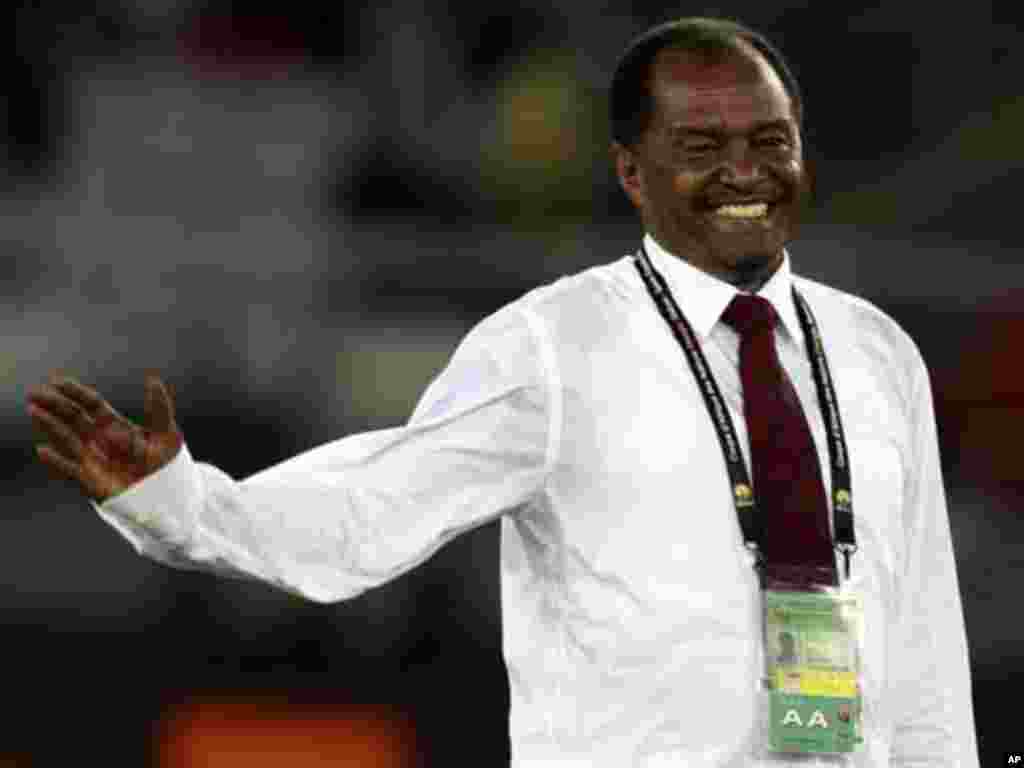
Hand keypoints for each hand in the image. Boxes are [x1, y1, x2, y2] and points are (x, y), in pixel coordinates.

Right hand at [27, 374, 183, 501]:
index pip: (92, 405)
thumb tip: (154, 380)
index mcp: (116, 425)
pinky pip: (69, 469)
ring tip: (34, 411)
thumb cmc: (166, 464)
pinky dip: (55, 461)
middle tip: (36, 392)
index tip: (59, 382)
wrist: (167, 495)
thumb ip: (159, 408)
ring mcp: (93, 457)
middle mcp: (100, 439)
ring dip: (50, 426)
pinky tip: (43, 451)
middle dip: (55, 404)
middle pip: (73, 417)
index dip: (76, 392)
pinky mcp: (90, 479)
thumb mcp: (166, 433)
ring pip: (66, 438)